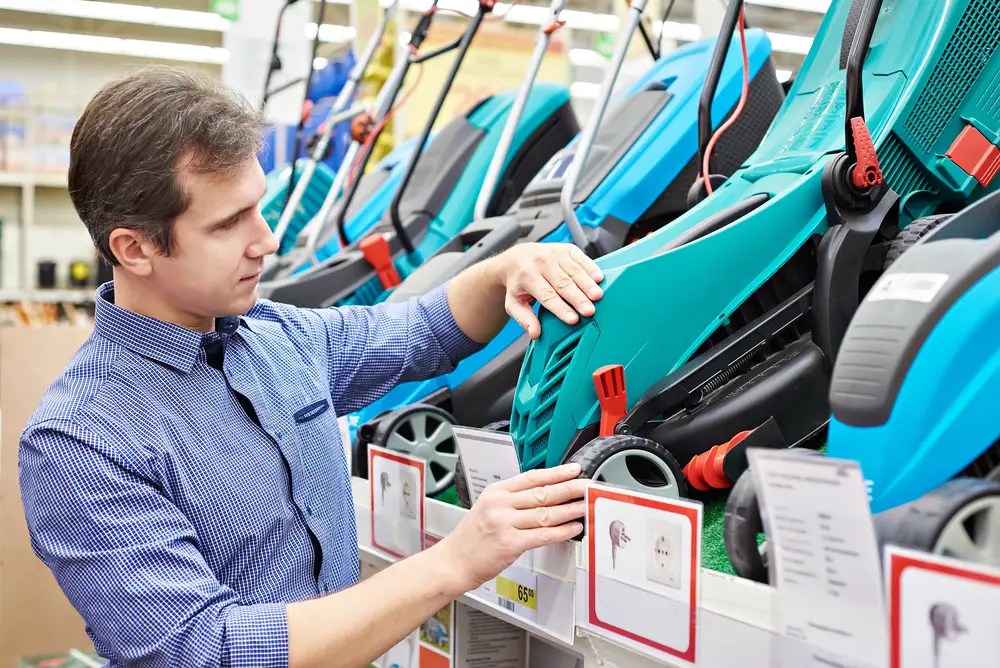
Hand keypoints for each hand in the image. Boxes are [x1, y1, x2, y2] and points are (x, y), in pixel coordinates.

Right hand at [437, 464, 587, 591]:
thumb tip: (544, 496)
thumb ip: (512, 500)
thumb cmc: (471, 538)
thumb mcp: (487, 508)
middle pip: (542, 493)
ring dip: (569, 510)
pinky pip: (543, 535)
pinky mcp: (509, 543)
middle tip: (585, 486)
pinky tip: (573, 528)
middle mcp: (500, 504)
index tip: (573, 470)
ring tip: (584, 506)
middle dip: (568, 488)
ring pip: (545, 514)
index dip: (556, 472)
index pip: (531, 477)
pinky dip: (562, 531)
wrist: (454, 561)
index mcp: (496, 492)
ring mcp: (504, 523)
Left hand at [495, 243, 603, 338]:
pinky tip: (599, 278)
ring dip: (587, 284)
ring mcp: (555, 253)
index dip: (560, 308)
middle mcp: (541, 262)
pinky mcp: (566, 249)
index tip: (573, 319)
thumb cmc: (519, 283)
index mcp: (527, 276)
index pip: (546, 295)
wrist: (518, 256)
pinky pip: (581, 258)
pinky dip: (591, 268)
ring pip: (574, 271)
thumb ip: (524, 319)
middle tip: (589, 311)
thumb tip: (535, 334)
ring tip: (598, 296)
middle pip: (563, 283)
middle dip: (577, 298)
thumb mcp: (514, 302)